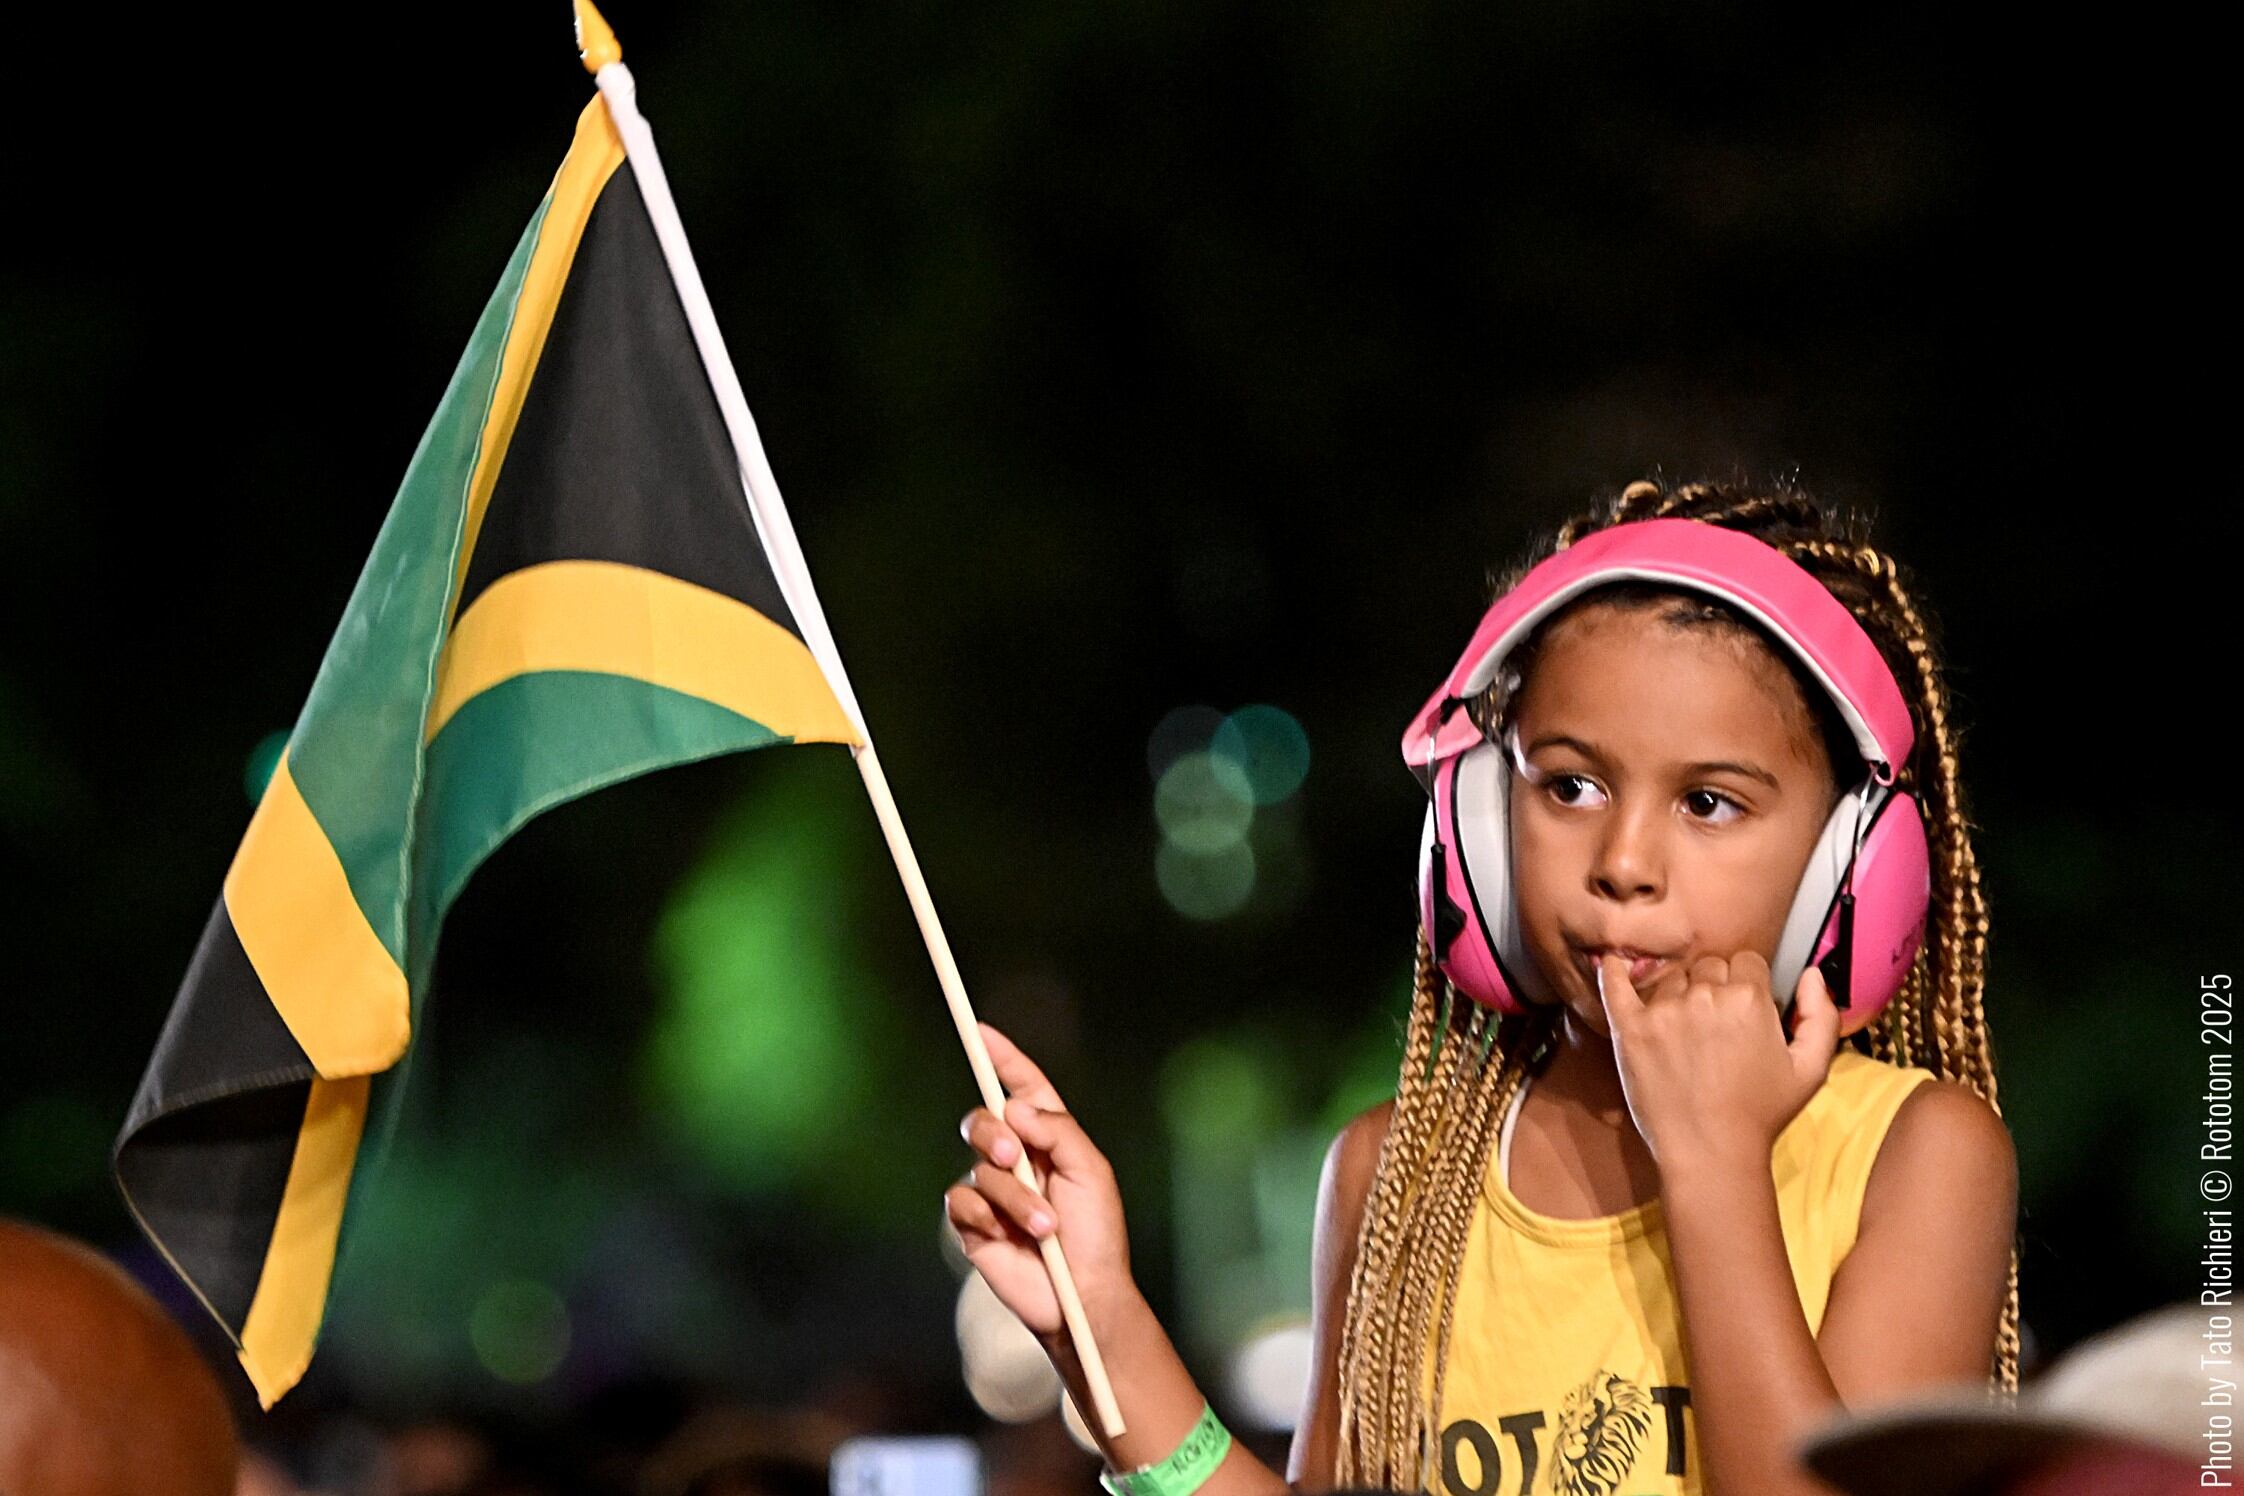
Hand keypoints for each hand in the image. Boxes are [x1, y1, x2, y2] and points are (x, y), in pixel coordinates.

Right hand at [944, 1022, 1134, 1339]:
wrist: (1081, 1295)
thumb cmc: (1096, 1234)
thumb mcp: (1090, 1170)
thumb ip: (1057, 1130)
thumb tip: (1014, 1107)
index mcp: (1047, 1138)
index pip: (1020, 1087)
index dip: (1001, 1058)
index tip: (979, 1032)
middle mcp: (1016, 1159)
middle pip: (984, 1119)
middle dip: (994, 1133)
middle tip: (1014, 1157)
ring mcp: (993, 1192)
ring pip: (978, 1168)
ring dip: (1014, 1197)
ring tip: (1045, 1228)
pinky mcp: (974, 1224)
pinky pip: (960, 1201)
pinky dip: (986, 1216)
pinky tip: (1008, 1237)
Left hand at [1596, 949, 1840, 1172]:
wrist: (1710, 1152)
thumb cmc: (1762, 1113)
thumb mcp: (1811, 1069)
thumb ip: (1821, 1015)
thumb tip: (1811, 972)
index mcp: (1749, 999)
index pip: (1746, 962)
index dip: (1748, 983)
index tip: (1744, 1008)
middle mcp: (1704, 996)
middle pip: (1709, 967)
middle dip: (1715, 987)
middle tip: (1715, 1026)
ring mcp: (1663, 1010)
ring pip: (1671, 978)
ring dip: (1678, 994)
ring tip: (1685, 1030)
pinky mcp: (1630, 1028)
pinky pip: (1614, 985)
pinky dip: (1613, 972)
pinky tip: (1614, 963)